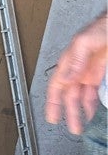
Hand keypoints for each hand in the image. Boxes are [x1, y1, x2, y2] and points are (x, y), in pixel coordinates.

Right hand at [45, 13, 107, 134]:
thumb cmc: (103, 26)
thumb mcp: (85, 41)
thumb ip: (75, 60)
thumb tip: (66, 79)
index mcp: (69, 62)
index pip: (56, 86)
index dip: (52, 103)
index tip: (52, 117)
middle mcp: (77, 70)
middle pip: (70, 96)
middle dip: (70, 113)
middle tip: (72, 128)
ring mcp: (89, 72)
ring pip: (82, 97)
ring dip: (81, 112)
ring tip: (81, 126)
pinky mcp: (101, 74)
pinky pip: (95, 93)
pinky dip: (93, 104)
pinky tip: (93, 113)